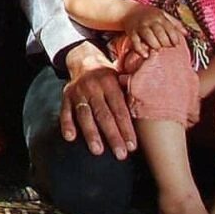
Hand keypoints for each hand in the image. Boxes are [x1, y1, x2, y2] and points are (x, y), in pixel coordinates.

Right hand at [60, 40, 136, 160]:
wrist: (83, 59)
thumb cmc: (108, 77)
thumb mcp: (120, 78)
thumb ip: (129, 94)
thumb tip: (150, 113)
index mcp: (110, 82)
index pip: (119, 109)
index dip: (126, 128)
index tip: (132, 146)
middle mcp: (93, 86)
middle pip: (103, 114)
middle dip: (112, 135)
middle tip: (120, 154)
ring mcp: (78, 91)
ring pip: (84, 114)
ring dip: (91, 133)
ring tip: (98, 151)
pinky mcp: (66, 96)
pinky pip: (65, 111)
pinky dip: (66, 124)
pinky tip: (70, 138)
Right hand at [122, 4, 185, 58]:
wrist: (129, 11)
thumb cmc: (149, 15)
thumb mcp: (162, 14)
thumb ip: (175, 23)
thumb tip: (186, 33)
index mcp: (159, 16)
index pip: (169, 28)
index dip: (174, 38)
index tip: (176, 45)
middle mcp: (150, 20)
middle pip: (160, 33)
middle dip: (165, 43)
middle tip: (167, 49)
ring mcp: (140, 26)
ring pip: (148, 36)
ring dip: (155, 45)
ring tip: (158, 50)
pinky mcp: (131, 32)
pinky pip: (135, 41)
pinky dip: (140, 49)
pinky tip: (145, 55)